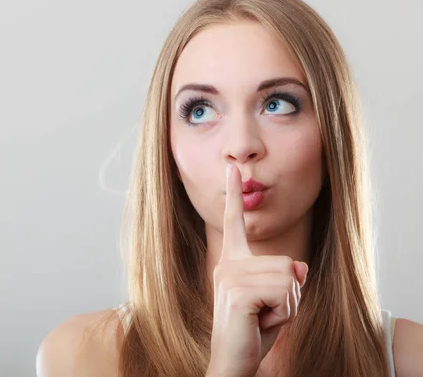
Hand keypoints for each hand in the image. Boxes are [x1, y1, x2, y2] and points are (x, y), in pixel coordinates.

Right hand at [206, 164, 307, 376]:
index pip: (234, 223)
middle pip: (288, 263)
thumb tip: (300, 267)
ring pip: (289, 278)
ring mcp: (230, 277)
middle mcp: (228, 264)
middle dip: (290, 294)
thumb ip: (288, 278)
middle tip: (265, 312)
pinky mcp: (237, 293)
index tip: (231, 170)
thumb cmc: (253, 330)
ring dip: (287, 305)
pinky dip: (283, 314)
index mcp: (233, 261)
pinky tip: (260, 322)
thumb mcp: (277, 300)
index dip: (234, 196)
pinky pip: (284, 293)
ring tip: (262, 317)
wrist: (233, 361)